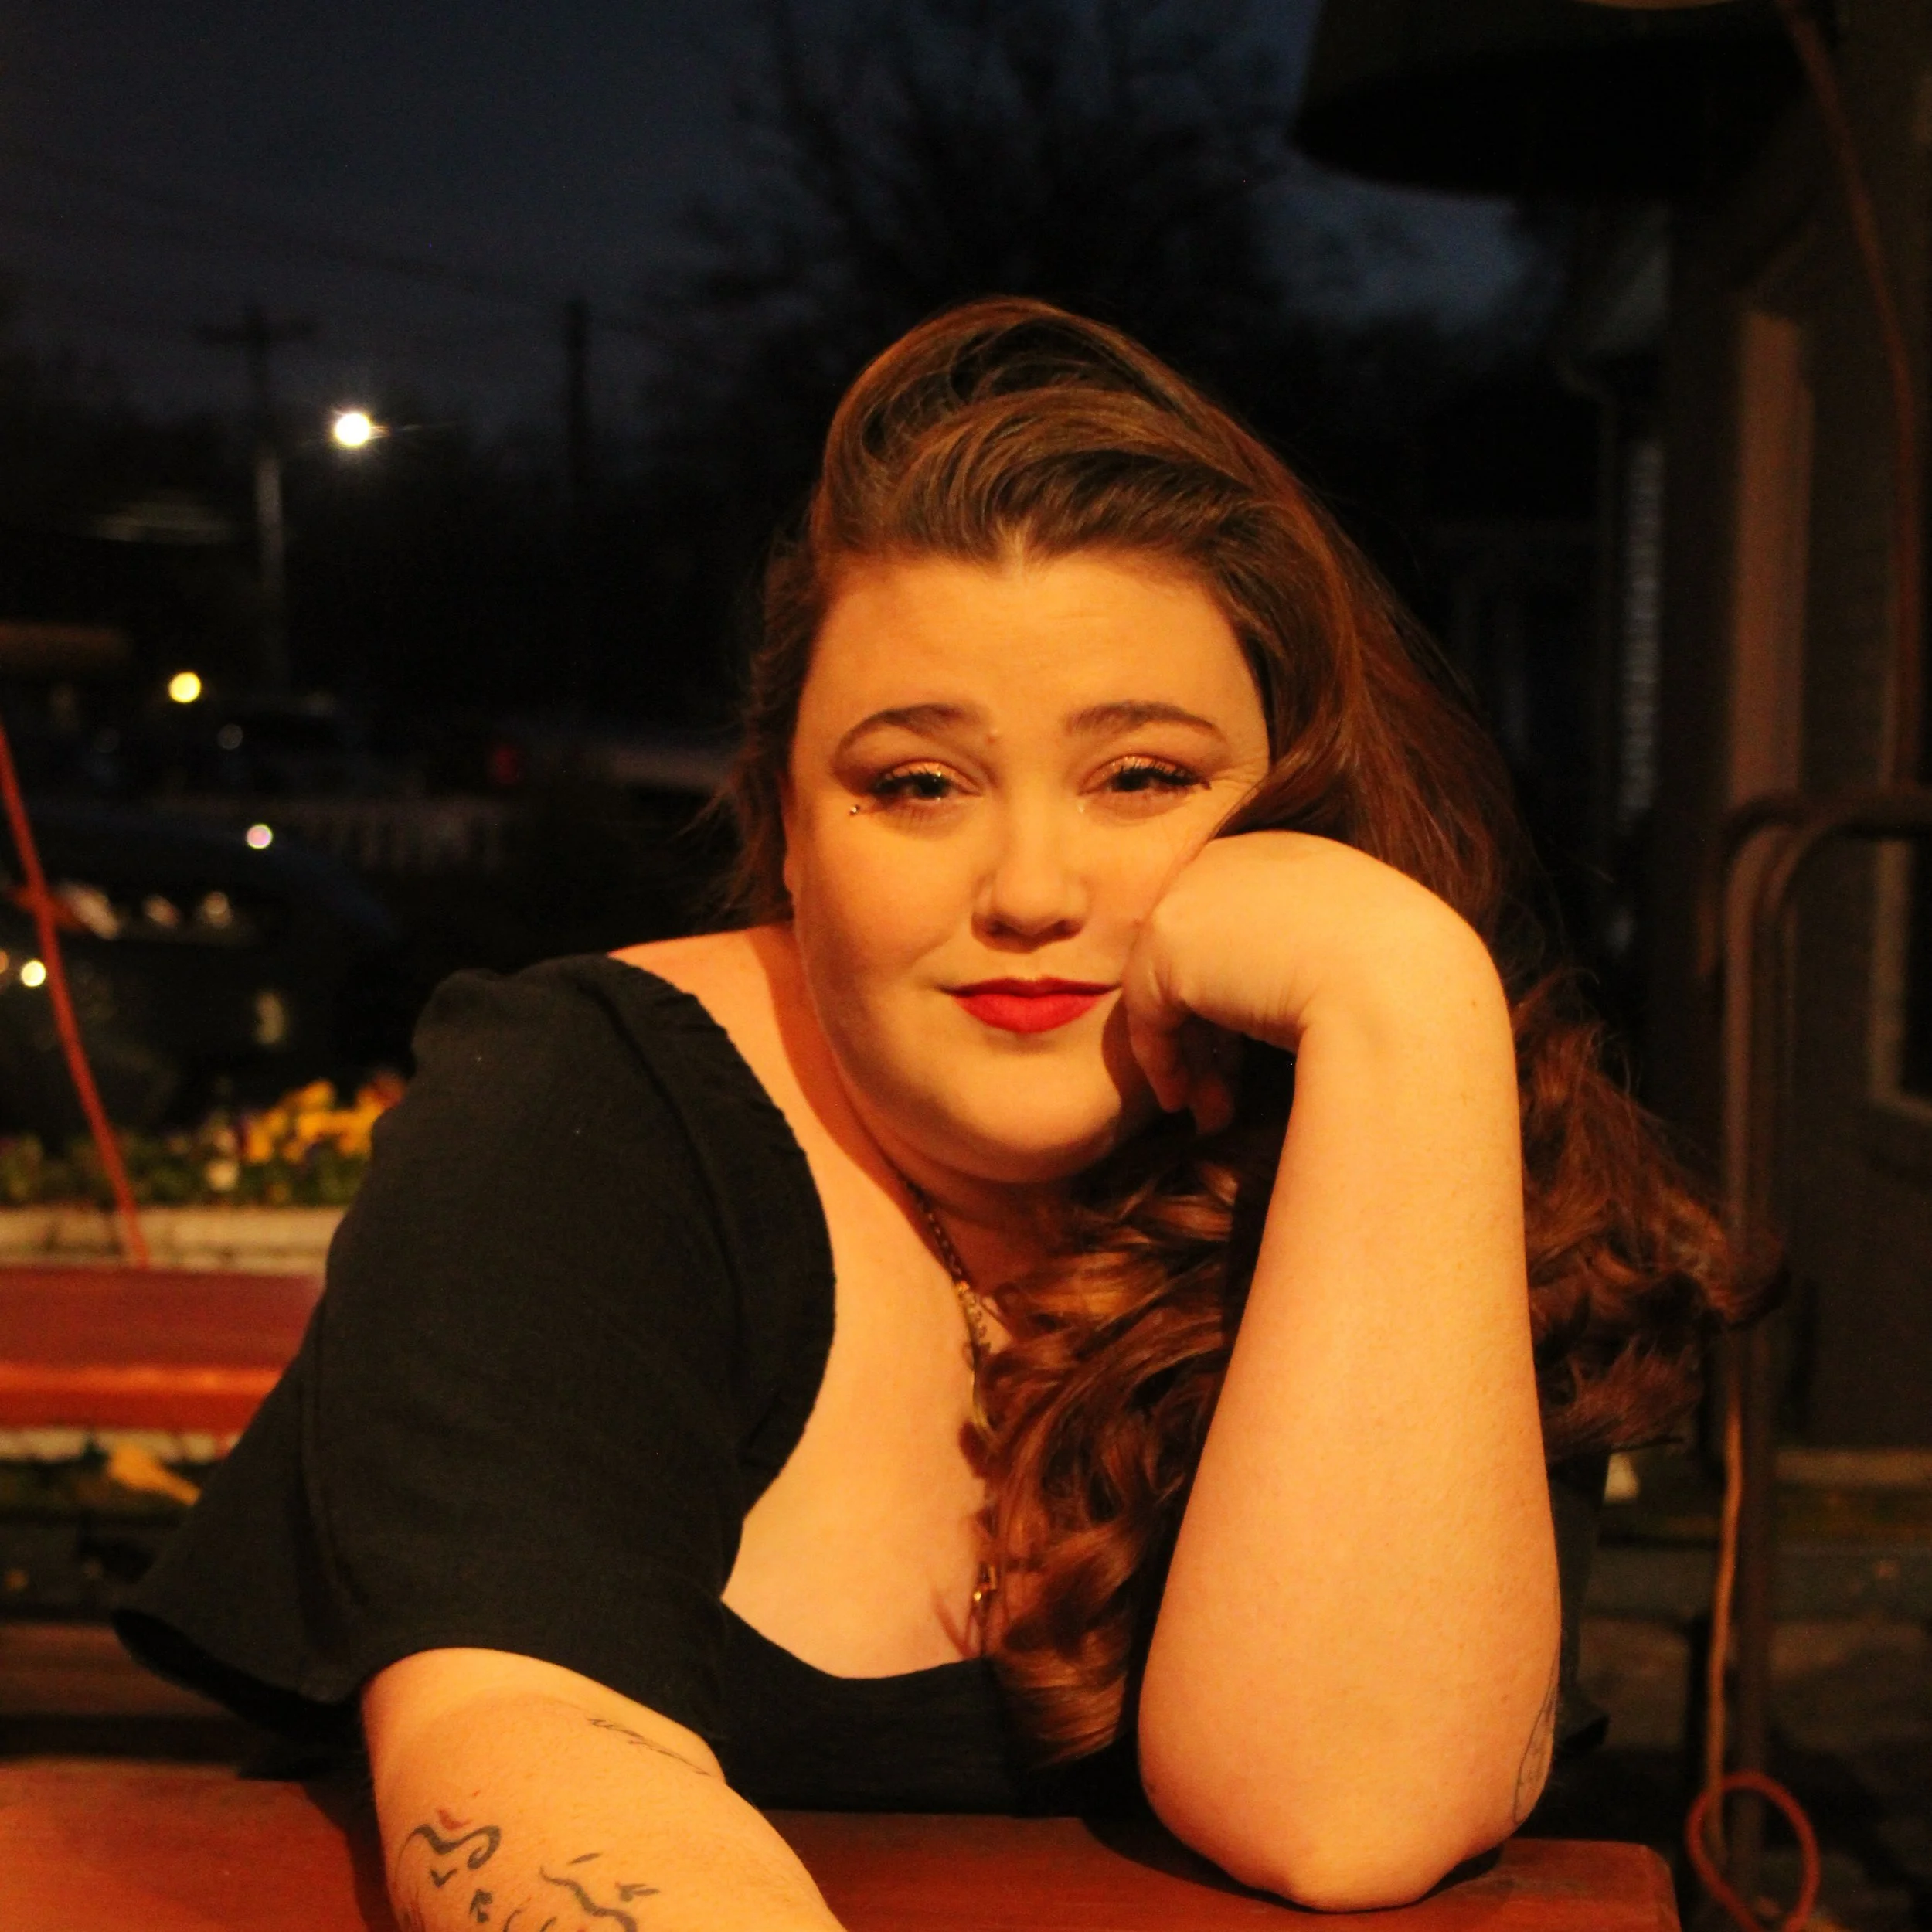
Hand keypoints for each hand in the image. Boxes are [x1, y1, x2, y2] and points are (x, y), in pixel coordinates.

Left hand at [1119, 831, 1496, 1133]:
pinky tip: (1184, 1102)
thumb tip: (1265, 997)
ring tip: (1211, 1108)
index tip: (1250, 1054)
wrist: (1401, 988)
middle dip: (1208, 1030)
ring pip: (1171, 986)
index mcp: (1285, 853)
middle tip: (1222, 1091)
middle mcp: (1233, 858)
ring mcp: (1194, 891)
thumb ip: (1304, 955)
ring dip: (1190, 1054)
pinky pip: (1148, 1012)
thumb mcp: (1357, 951)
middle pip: (1198, 954)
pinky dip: (1163, 1061)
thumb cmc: (1404, 985)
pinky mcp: (1168, 937)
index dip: (1238, 995)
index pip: (1238, 927)